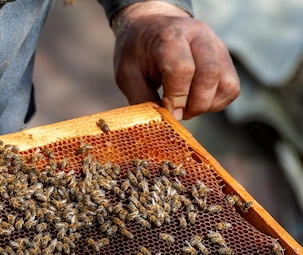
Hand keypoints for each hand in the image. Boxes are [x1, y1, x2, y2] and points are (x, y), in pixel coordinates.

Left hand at [110, 1, 239, 119]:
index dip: (176, 97)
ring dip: (207, 105)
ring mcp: (216, 45)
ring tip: (186, 107)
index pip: (183, 69)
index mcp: (170, 36)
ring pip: (226, 83)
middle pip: (209, 75)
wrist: (151, 27)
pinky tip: (196, 101)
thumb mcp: (127, 74)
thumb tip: (158, 124)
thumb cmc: (137, 52)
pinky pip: (231, 87)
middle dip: (194, 105)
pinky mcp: (225, 57)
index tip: (167, 112)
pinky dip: (216, 102)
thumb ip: (141, 98)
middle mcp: (199, 36)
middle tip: (178, 114)